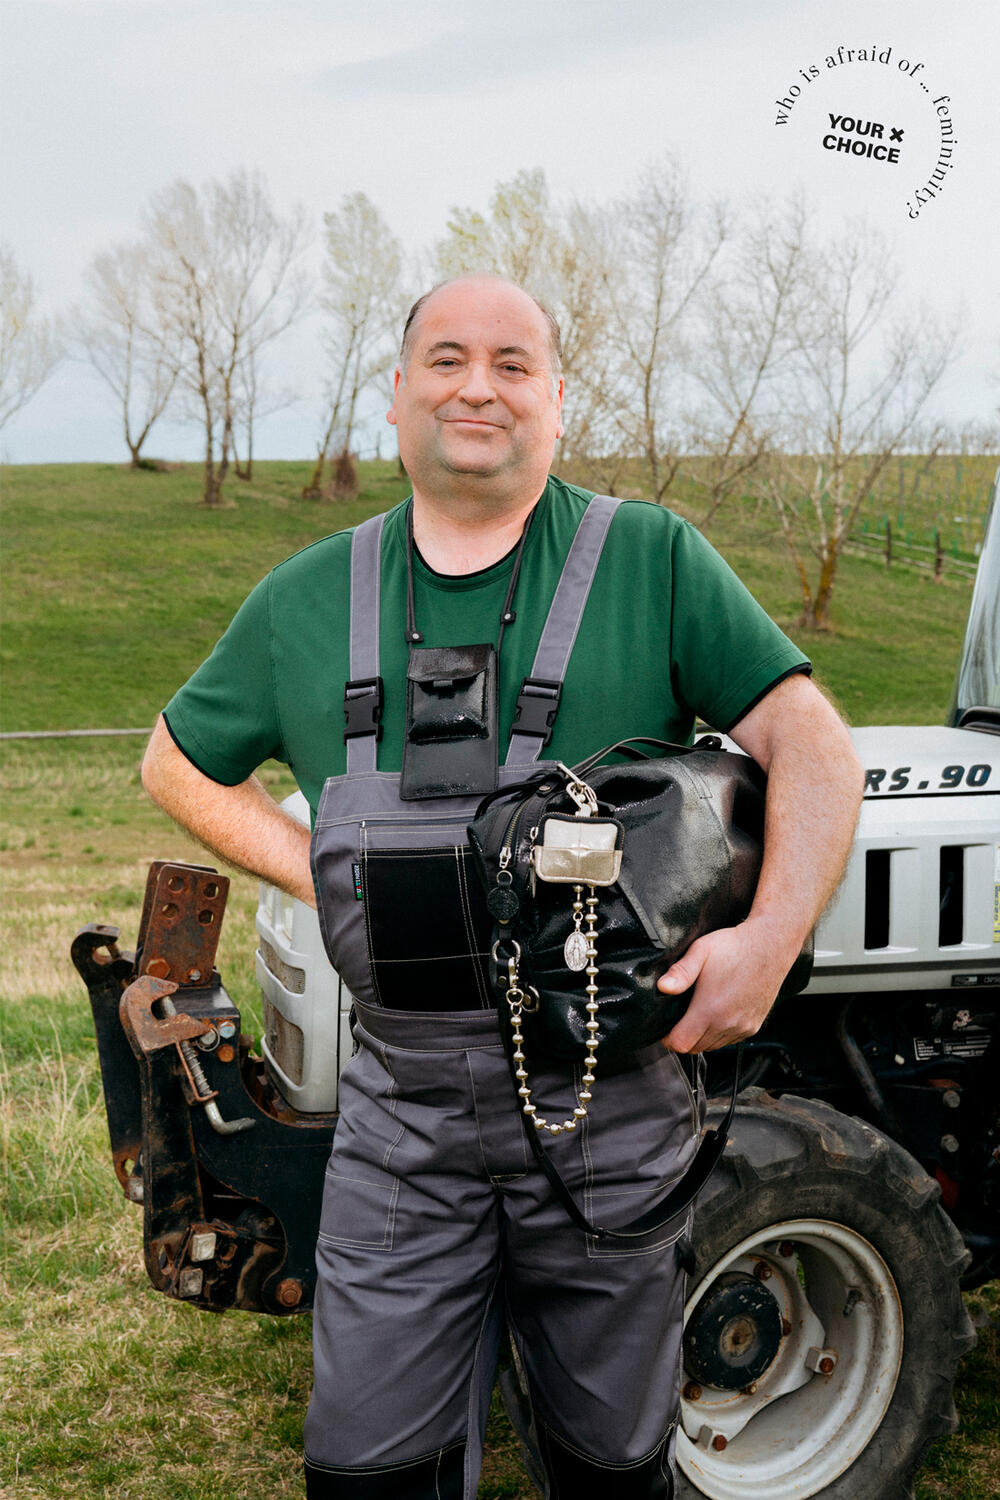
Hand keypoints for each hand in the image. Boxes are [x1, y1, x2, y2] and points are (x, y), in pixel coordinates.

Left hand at [657, 922, 790, 1053]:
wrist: (769, 946)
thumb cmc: (735, 947)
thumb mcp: (700, 951)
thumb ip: (680, 972)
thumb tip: (663, 987)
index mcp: (710, 1009)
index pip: (682, 1043)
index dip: (668, 1039)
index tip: (664, 1029)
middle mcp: (728, 1023)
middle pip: (696, 1048)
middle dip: (683, 1038)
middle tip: (678, 1020)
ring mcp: (743, 1027)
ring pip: (713, 1046)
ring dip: (701, 1037)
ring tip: (696, 1016)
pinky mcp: (754, 1026)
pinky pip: (730, 1041)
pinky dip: (719, 1035)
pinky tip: (716, 1015)